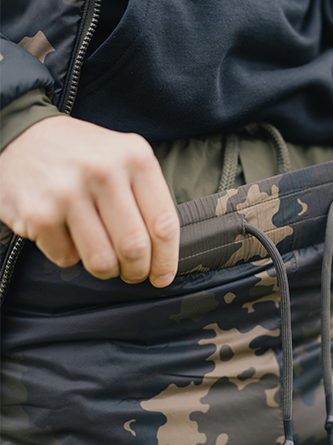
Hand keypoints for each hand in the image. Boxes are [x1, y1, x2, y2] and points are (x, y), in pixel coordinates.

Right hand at [0, 115, 179, 286]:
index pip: (164, 223)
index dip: (167, 259)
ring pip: (103, 261)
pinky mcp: (39, 213)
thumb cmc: (84, 155)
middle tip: (133, 273)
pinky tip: (69, 236)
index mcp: (136, 157)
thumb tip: (164, 254)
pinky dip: (72, 257)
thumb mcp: (125, 158)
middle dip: (137, 271)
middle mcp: (104, 171)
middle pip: (135, 248)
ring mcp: (68, 192)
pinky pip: (68, 259)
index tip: (163, 276)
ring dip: (107, 270)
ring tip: (104, 259)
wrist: (22, 136)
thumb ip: (148, 197)